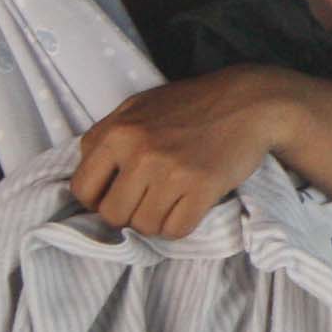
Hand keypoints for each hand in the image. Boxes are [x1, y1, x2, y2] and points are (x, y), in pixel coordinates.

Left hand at [71, 67, 296, 238]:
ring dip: (156, 221)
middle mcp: (140, 153)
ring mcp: (172, 172)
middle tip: (147, 201)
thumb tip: (91, 177)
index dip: (97, 200)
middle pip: (112, 214)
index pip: (83, 189)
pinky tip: (188, 205)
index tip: (116, 197)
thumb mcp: (138, 107)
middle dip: (128, 214)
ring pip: (144, 226)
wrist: (249, 102)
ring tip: (171, 200)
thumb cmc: (192, 104)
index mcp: (117, 132)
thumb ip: (107, 136)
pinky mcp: (202, 187)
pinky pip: (176, 230)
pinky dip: (180, 225)